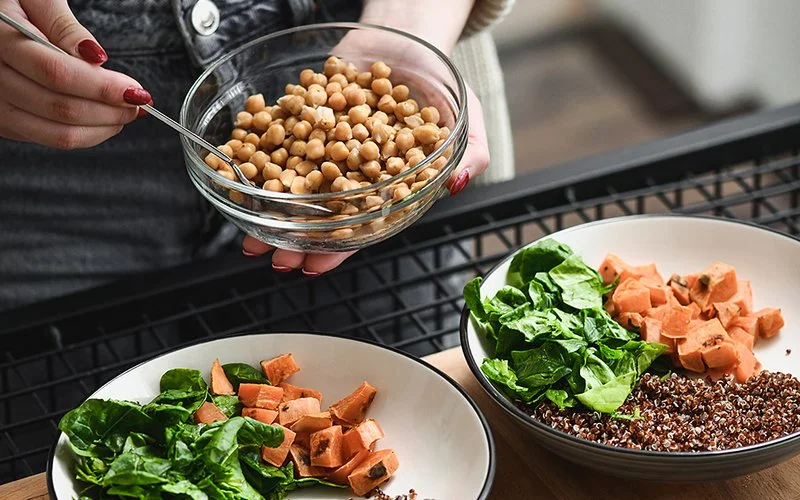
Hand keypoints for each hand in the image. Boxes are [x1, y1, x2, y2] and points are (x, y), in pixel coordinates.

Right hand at [0, 0, 149, 148]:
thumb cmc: (14, 4)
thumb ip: (65, 27)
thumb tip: (94, 57)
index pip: (57, 74)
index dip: (102, 87)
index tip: (135, 90)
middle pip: (62, 109)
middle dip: (110, 110)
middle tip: (138, 101)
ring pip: (59, 134)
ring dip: (103, 128)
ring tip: (125, 112)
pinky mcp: (7, 123)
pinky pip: (52, 139)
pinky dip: (87, 133)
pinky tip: (104, 117)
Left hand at [242, 20, 490, 274]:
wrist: (407, 35)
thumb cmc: (440, 82)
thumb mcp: (467, 117)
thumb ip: (469, 153)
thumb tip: (453, 185)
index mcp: (387, 185)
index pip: (360, 225)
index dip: (338, 248)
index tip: (314, 266)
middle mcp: (351, 170)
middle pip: (319, 212)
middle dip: (296, 238)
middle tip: (273, 257)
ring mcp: (325, 144)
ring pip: (293, 182)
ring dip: (271, 208)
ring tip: (249, 232)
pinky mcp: (306, 115)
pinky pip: (279, 136)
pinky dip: (260, 153)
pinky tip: (241, 172)